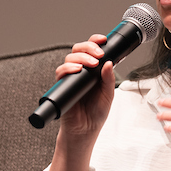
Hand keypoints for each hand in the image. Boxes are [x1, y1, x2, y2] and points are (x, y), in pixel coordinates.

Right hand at [44, 35, 114, 170]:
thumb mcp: (108, 95)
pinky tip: (77, 70)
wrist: (85, 131)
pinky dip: (68, 68)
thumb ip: (108, 79)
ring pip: (70, 58)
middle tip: (98, 53)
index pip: (92, 50)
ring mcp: (71, 78)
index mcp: (93, 71)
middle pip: (79, 50)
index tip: (103, 39)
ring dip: (80, 57)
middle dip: (88, 47)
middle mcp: (81, 71)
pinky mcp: (62, 86)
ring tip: (90, 63)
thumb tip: (109, 63)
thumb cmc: (96, 114)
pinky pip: (61, 72)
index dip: (95, 42)